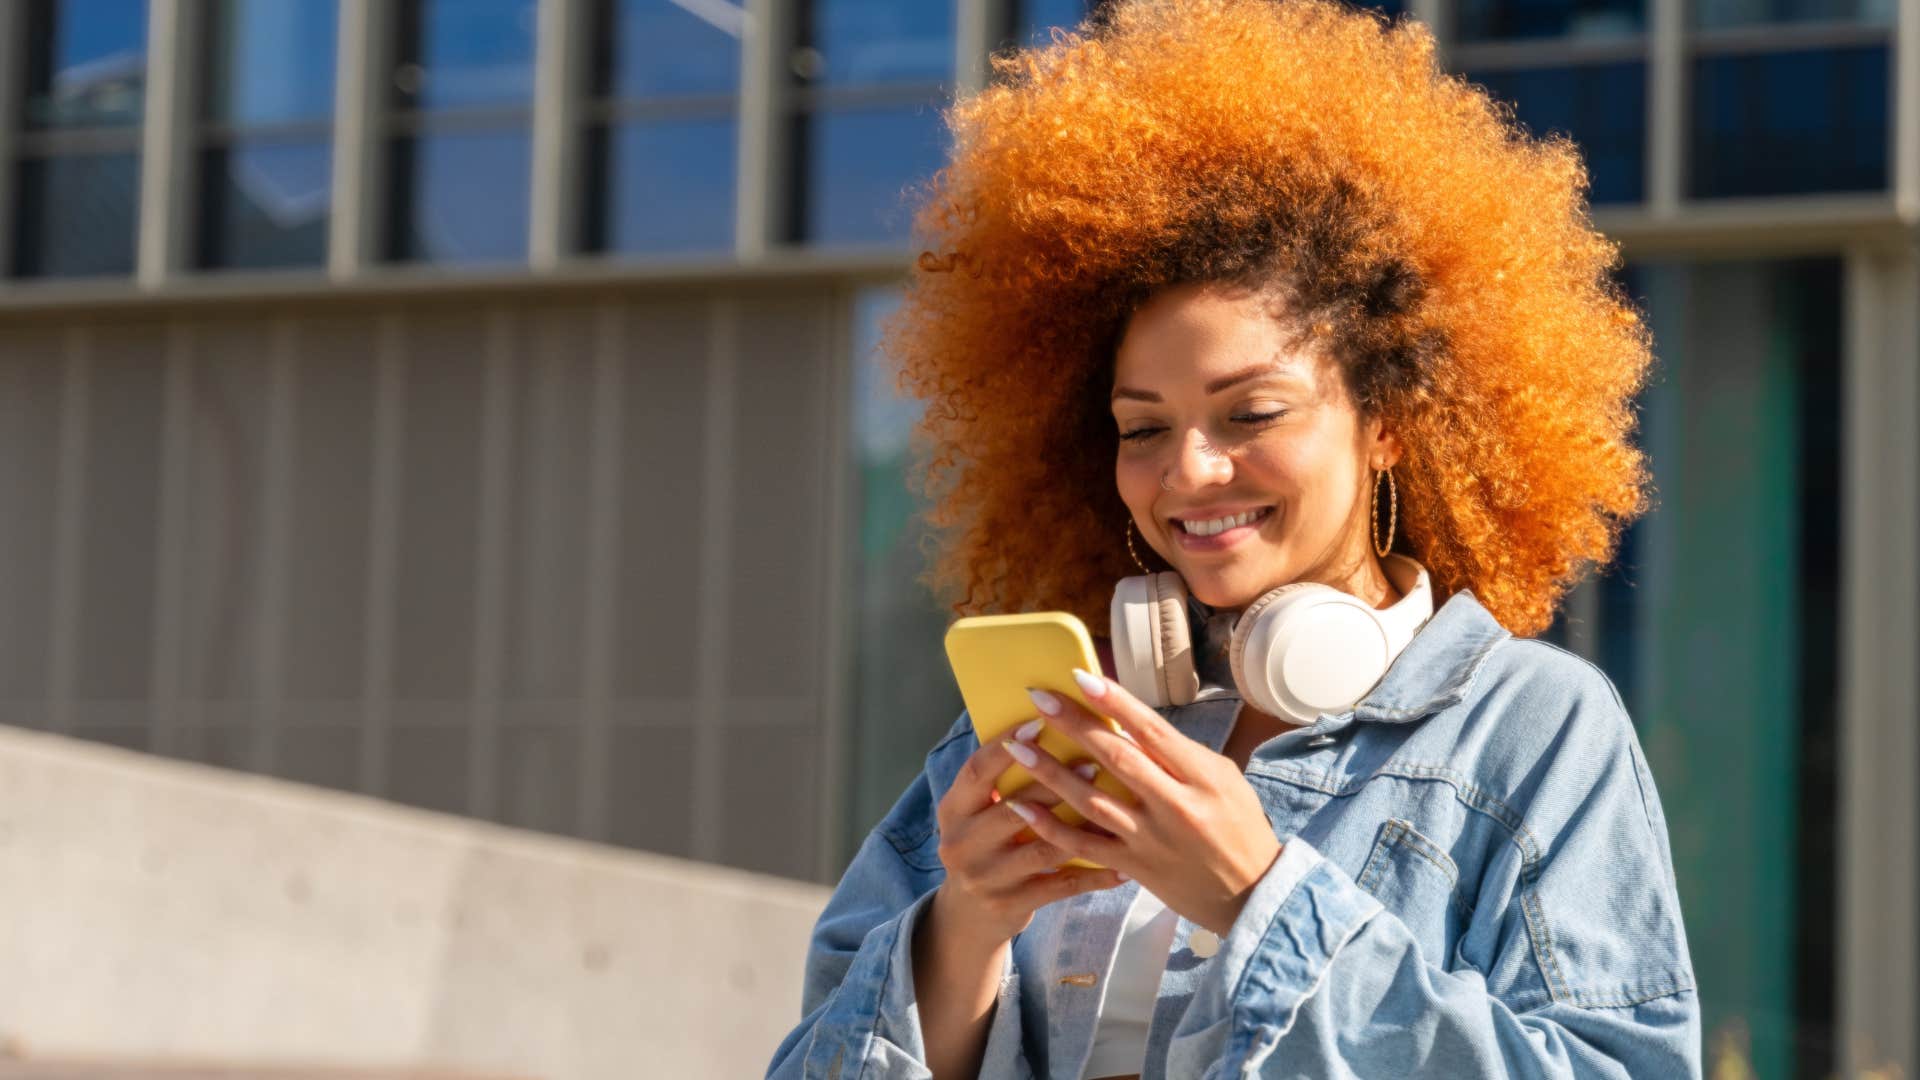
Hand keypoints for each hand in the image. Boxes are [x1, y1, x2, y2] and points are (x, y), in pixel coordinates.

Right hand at [927, 721, 1129, 948]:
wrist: (968, 913)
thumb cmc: (986, 844)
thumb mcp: (978, 813)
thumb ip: (1004, 782)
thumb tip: (1051, 728)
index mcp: (952, 811)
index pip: (976, 772)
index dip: (1005, 746)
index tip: (1039, 722)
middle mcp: (961, 844)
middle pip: (1012, 811)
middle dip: (1054, 785)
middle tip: (1094, 762)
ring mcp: (984, 878)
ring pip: (1041, 850)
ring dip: (1080, 828)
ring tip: (1115, 808)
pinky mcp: (1010, 905)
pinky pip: (1060, 886)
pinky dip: (1094, 875)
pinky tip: (1123, 865)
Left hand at [1000, 669, 1282, 936]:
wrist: (1252, 895)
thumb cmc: (1239, 827)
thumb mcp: (1225, 779)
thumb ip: (1179, 754)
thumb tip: (1129, 723)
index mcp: (1203, 777)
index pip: (1152, 730)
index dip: (1115, 702)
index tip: (1081, 677)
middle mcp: (1176, 806)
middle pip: (1116, 758)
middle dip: (1073, 725)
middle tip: (1038, 698)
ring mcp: (1152, 840)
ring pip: (1091, 801)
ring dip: (1050, 772)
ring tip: (1016, 748)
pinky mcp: (1135, 868)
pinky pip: (1084, 846)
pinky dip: (1050, 827)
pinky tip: (1021, 806)